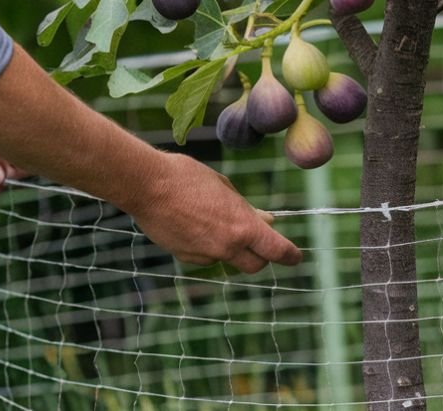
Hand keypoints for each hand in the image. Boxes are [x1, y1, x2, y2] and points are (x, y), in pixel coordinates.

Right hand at [127, 153, 301, 273]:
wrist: (147, 185)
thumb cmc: (187, 177)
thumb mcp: (224, 188)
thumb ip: (246, 210)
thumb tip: (266, 221)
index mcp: (243, 226)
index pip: (276, 250)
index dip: (290, 256)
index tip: (295, 257)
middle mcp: (227, 246)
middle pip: (255, 264)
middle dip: (261, 256)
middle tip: (258, 242)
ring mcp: (204, 255)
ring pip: (227, 258)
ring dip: (229, 247)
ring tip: (211, 218)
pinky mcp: (185, 257)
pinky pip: (204, 255)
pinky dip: (206, 245)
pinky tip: (192, 223)